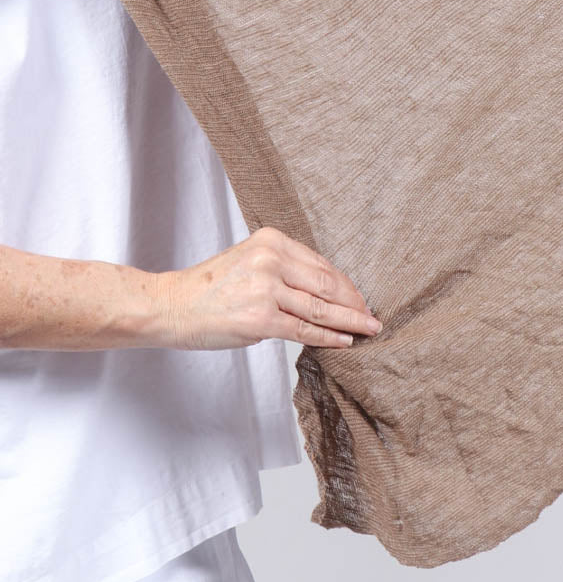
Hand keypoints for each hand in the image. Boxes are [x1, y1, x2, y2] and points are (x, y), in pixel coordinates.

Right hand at [155, 226, 381, 350]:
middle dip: (353, 302)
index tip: (360, 297)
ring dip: (349, 321)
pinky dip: (328, 337)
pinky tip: (345, 341)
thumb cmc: (209, 288)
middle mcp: (271, 259)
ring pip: (320, 308)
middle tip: (372, 316)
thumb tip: (323, 292)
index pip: (320, 264)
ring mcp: (266, 288)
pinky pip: (303, 329)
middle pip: (326, 284)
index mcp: (271, 240)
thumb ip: (284, 270)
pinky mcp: (260, 318)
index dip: (345, 284)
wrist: (171, 305)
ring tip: (367, 329)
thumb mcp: (249, 261)